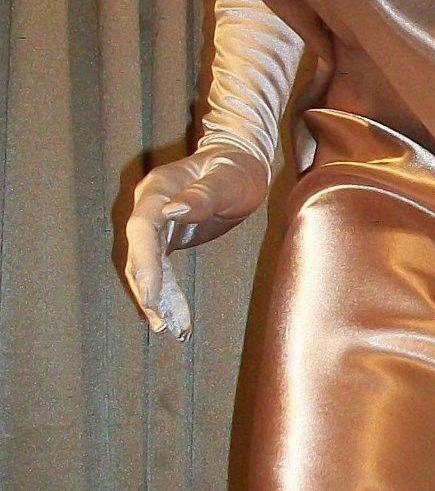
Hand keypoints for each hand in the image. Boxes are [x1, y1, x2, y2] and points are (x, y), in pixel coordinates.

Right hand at [124, 144, 269, 339]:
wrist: (239, 161)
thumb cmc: (236, 168)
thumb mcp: (228, 179)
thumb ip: (202, 195)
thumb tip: (173, 210)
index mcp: (159, 188)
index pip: (142, 227)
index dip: (143, 261)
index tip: (150, 292)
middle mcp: (149, 206)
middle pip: (139, 252)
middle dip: (148, 289)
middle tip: (162, 322)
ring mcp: (155, 223)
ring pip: (146, 266)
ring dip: (156, 298)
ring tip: (169, 329)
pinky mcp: (166, 238)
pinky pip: (159, 269)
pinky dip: (165, 293)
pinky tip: (171, 318)